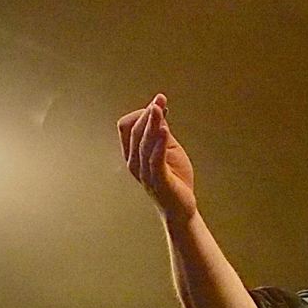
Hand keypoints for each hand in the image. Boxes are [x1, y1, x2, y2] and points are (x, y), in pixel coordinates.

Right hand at [118, 94, 196, 221]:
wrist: (180, 208)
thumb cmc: (173, 179)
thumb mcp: (167, 150)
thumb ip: (161, 132)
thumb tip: (159, 109)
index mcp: (133, 154)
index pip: (127, 127)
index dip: (142, 113)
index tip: (159, 103)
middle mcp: (134, 163)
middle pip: (135, 131)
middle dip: (148, 113)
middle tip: (161, 99)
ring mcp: (145, 173)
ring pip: (144, 143)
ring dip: (153, 123)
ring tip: (159, 108)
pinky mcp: (159, 181)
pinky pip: (155, 159)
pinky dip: (159, 143)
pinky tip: (165, 129)